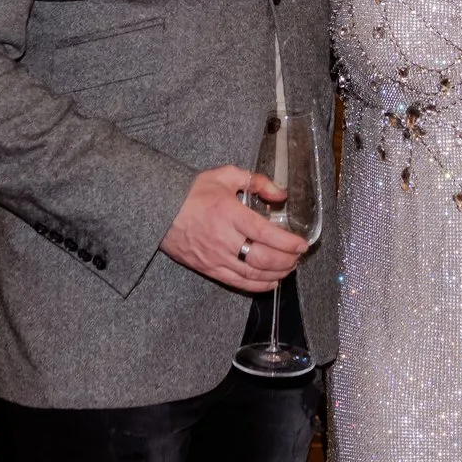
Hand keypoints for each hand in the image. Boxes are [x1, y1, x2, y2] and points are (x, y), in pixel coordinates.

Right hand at [161, 165, 307, 292]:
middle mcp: (225, 239)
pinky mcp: (209, 269)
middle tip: (297, 257)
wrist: (159, 210)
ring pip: (252, 273)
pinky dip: (258, 285)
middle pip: (262, 257)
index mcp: (230, 214)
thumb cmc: (193, 192)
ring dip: (276, 274)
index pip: (264, 233)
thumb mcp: (225, 175)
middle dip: (286, 260)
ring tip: (289, 269)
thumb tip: (280, 194)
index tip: (301, 244)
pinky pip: (238, 282)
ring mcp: (216, 257)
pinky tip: (271, 282)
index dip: (286, 242)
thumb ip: (256, 181)